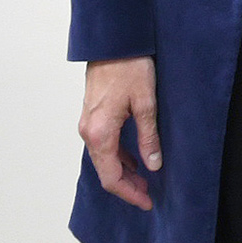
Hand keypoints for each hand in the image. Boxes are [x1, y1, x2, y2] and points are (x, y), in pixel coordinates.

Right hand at [79, 56, 160, 209]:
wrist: (113, 41)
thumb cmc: (129, 66)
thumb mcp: (146, 103)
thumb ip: (148, 137)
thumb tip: (153, 165)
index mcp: (100, 133)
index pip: (111, 177)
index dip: (129, 193)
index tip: (147, 201)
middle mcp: (88, 132)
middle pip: (105, 171)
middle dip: (127, 185)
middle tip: (148, 194)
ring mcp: (88, 123)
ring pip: (104, 158)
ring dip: (123, 171)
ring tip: (145, 179)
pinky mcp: (93, 115)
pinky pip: (103, 144)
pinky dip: (118, 156)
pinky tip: (135, 157)